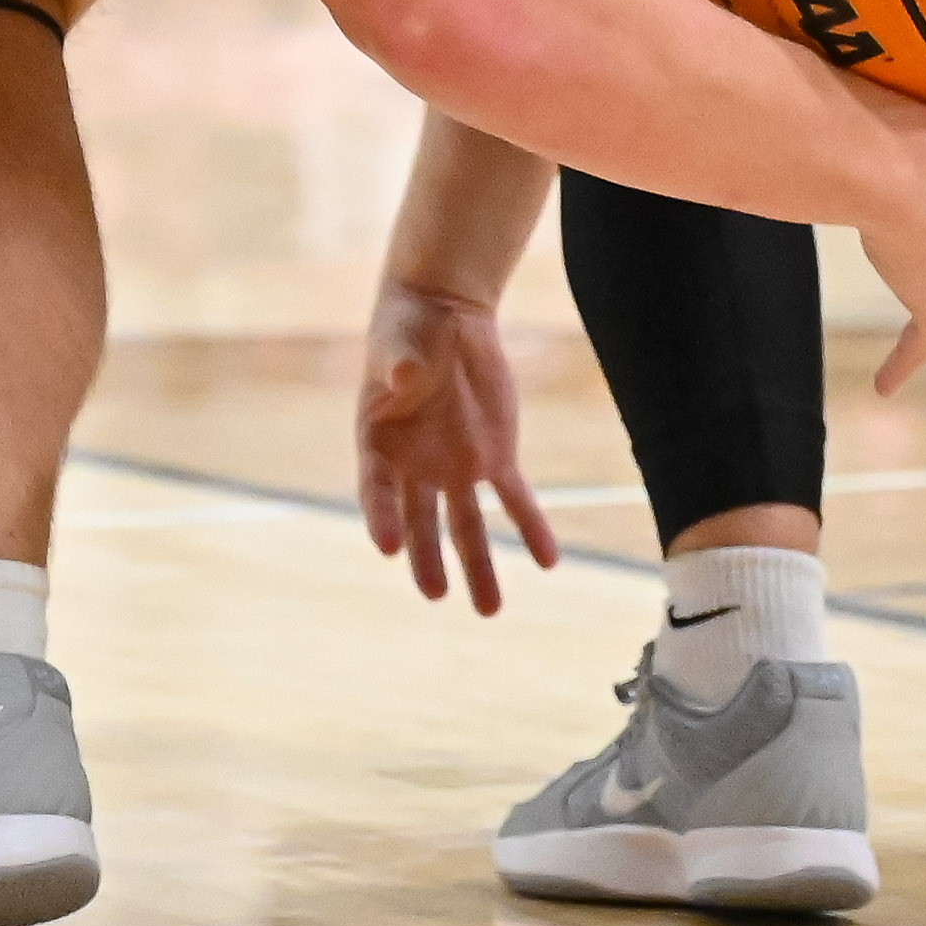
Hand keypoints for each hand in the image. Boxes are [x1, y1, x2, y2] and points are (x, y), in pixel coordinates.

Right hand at [356, 282, 559, 612]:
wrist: (443, 315)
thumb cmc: (407, 327)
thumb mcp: (398, 340)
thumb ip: (399, 362)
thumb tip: (402, 375)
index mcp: (379, 442)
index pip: (377, 489)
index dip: (381, 517)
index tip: (387, 547)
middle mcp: (414, 465)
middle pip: (420, 522)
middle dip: (428, 559)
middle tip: (435, 594)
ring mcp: (455, 465)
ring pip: (467, 525)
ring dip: (479, 565)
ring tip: (490, 609)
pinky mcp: (493, 456)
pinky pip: (514, 498)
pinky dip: (531, 527)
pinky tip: (548, 561)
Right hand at [853, 95, 925, 392]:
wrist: (893, 168)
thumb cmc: (896, 123)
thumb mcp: (916, 104)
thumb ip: (914, 114)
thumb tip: (890, 86)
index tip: (918, 179)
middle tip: (906, 225)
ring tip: (896, 270)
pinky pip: (922, 341)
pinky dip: (904, 362)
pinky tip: (885, 385)